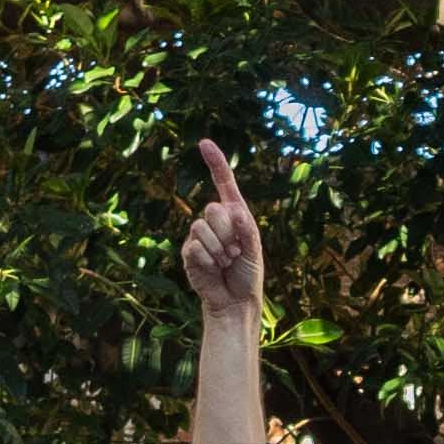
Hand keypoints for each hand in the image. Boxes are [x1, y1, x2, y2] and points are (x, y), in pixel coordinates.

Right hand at [178, 138, 262, 310]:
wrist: (235, 300)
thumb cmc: (248, 274)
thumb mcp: (254, 249)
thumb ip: (246, 229)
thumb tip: (235, 211)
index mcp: (234, 214)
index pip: (224, 183)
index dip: (215, 163)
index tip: (204, 143)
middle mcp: (216, 221)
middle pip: (212, 209)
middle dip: (227, 232)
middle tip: (234, 252)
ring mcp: (200, 236)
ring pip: (200, 227)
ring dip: (218, 248)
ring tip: (225, 262)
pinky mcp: (189, 252)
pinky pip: (194, 246)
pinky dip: (207, 260)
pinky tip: (213, 269)